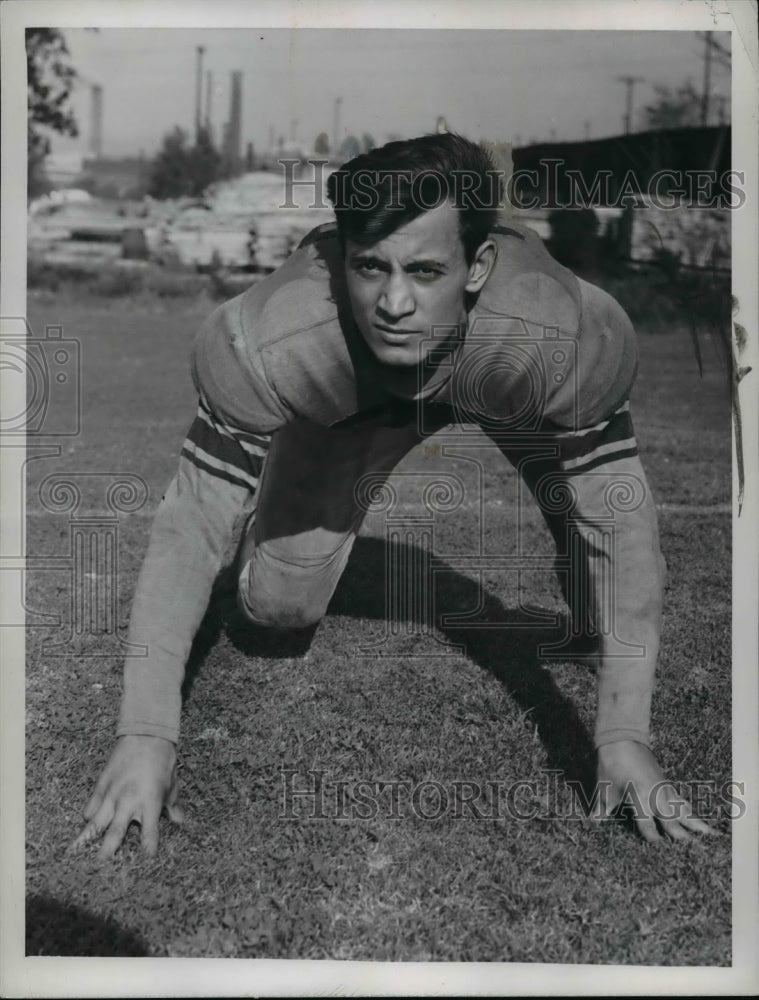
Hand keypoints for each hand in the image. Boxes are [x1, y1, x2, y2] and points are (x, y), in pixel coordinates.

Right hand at [72, 735, 183, 858]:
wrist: (146, 734)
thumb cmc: (162, 759)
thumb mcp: (172, 783)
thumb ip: (172, 804)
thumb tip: (180, 821)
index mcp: (150, 802)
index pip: (149, 833)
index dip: (148, 849)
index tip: (146, 862)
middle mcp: (129, 801)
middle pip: (115, 833)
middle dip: (107, 852)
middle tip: (99, 868)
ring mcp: (112, 793)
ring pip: (95, 822)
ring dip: (86, 839)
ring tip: (75, 854)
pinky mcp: (101, 784)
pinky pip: (91, 805)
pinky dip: (88, 816)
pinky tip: (84, 825)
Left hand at [594, 740, 716, 842]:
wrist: (623, 737)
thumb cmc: (612, 762)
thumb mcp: (605, 786)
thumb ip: (602, 807)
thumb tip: (594, 821)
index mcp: (640, 798)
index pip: (649, 827)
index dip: (653, 840)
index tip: (658, 853)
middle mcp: (656, 796)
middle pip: (672, 821)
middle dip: (683, 838)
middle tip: (698, 853)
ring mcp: (664, 789)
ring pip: (682, 810)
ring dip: (695, 823)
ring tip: (711, 836)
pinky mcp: (666, 783)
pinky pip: (681, 800)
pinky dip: (690, 810)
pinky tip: (697, 819)